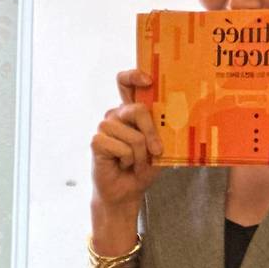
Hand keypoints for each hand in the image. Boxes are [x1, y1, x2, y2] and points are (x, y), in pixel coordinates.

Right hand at [91, 69, 162, 210]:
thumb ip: (161, 131)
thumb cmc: (143, 167)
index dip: (134, 76)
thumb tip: (172, 121)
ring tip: (134, 163)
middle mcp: (116, 115)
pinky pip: (121, 148)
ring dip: (140, 156)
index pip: (125, 82)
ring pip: (132, 135)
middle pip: (136, 109)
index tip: (148, 81)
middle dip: (151, 133)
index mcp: (130, 111)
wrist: (126, 192)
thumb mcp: (158, 147)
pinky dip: (128, 161)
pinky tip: (122, 165)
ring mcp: (104, 127)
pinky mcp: (96, 141)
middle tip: (157, 151)